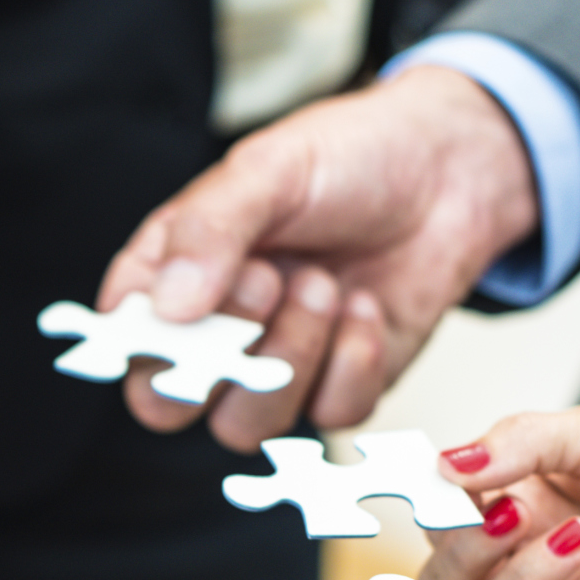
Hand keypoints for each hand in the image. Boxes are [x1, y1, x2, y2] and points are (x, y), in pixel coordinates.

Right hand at [98, 67, 538, 449]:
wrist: (456, 169)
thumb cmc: (351, 155)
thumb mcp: (270, 170)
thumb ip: (209, 231)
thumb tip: (165, 308)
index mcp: (171, 273)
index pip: (122, 340)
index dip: (149, 340)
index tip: (192, 305)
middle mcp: (213, 331)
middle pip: (168, 405)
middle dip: (219, 356)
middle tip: (268, 280)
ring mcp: (273, 366)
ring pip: (246, 424)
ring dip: (292, 356)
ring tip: (326, 283)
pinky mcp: (338, 387)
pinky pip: (327, 416)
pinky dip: (353, 361)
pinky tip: (366, 306)